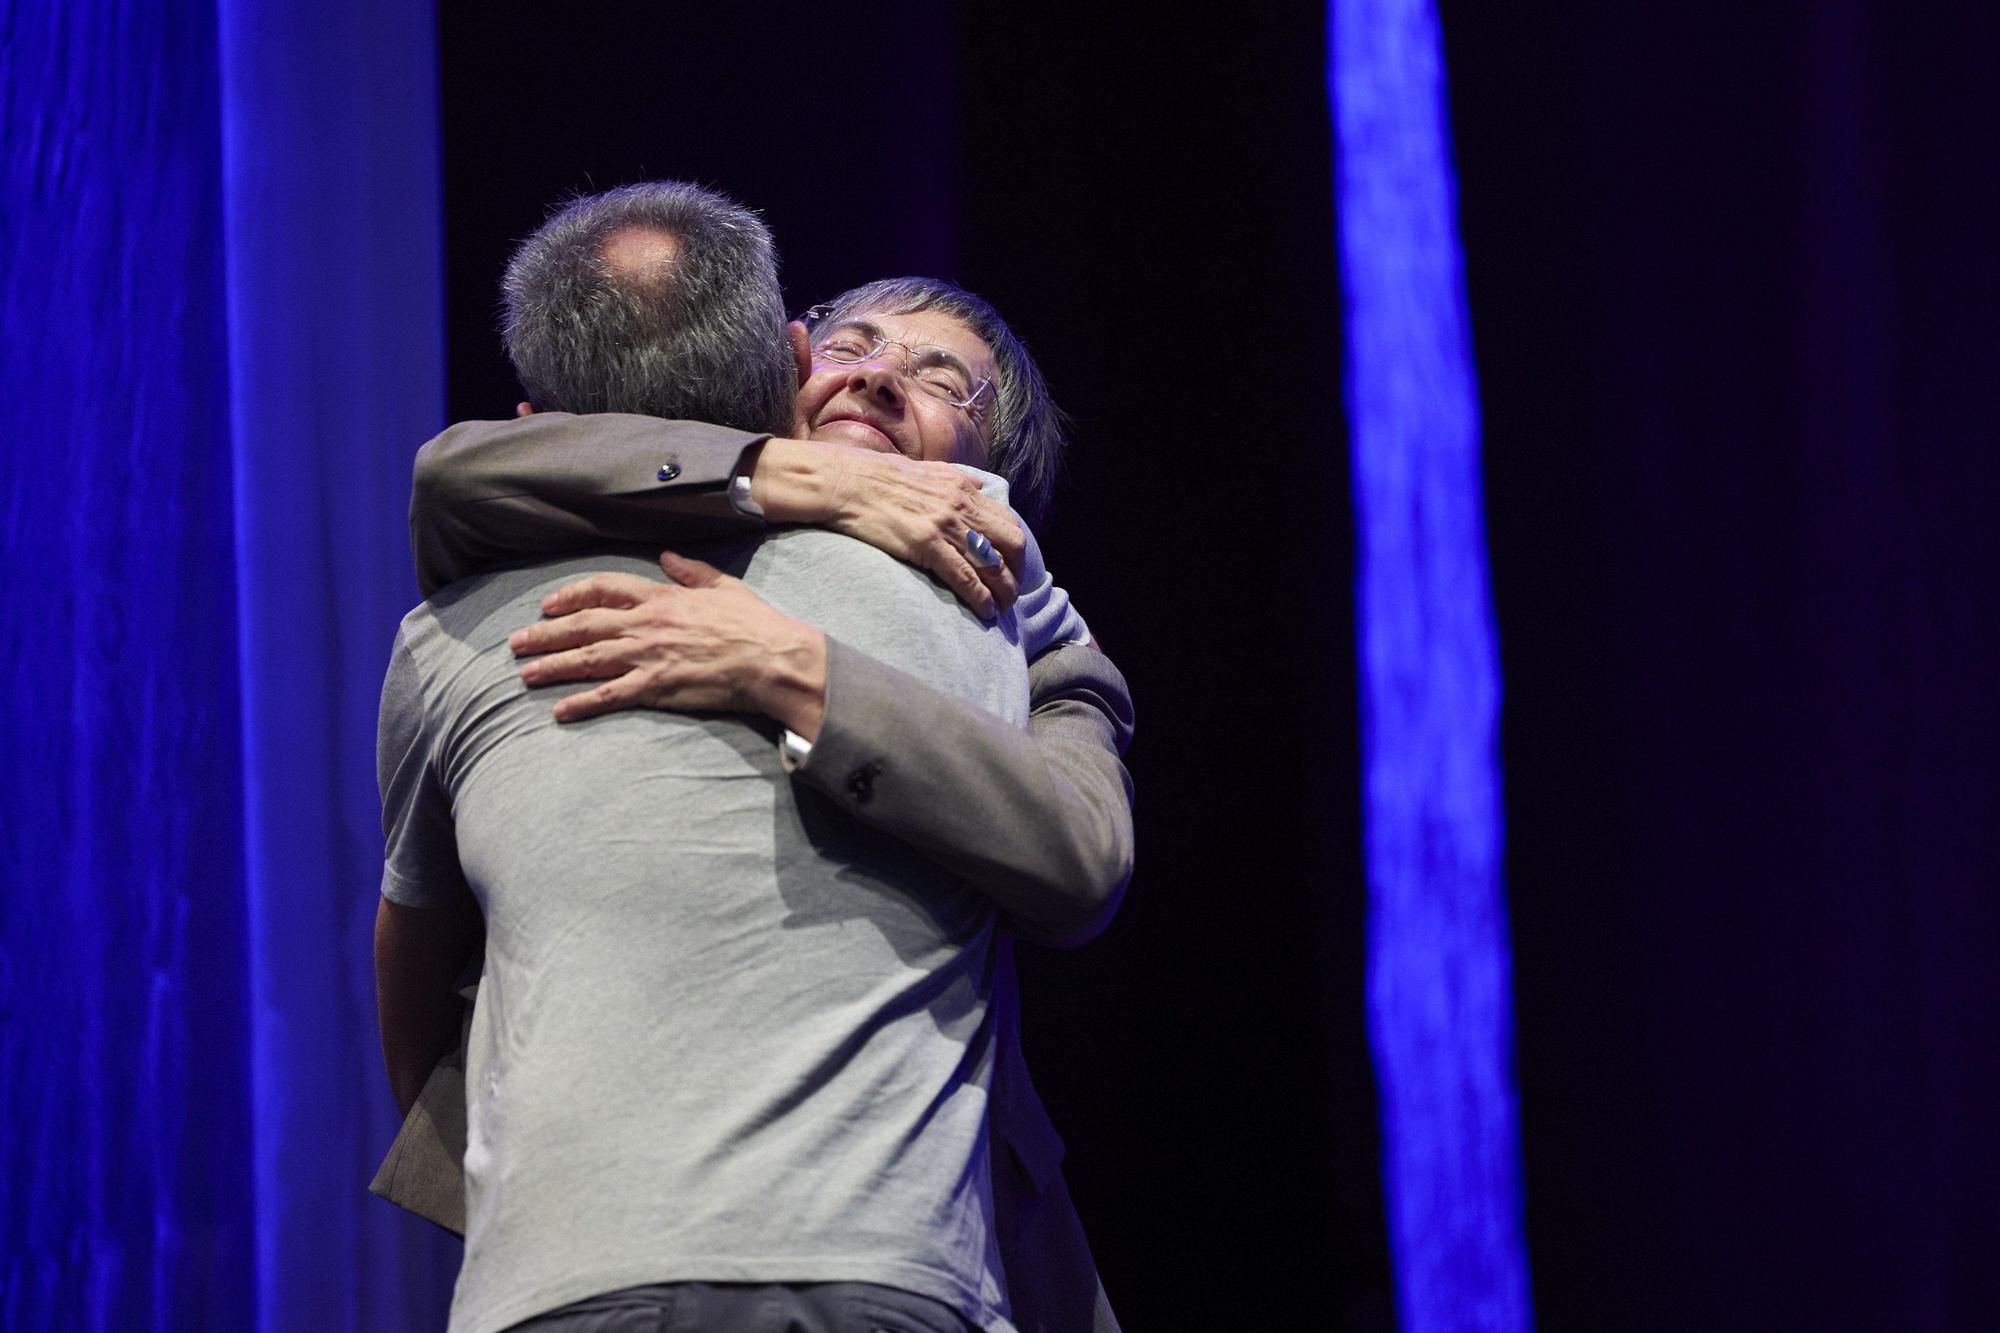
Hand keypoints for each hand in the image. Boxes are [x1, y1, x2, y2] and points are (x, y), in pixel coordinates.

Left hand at [510, 551, 827, 734]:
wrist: (772, 659)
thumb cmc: (753, 624)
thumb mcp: (723, 586)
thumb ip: (690, 570)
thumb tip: (666, 556)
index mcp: (660, 596)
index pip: (603, 589)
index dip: (570, 596)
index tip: (548, 605)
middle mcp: (645, 623)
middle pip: (583, 625)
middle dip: (545, 634)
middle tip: (516, 644)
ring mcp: (648, 656)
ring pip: (588, 658)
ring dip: (552, 666)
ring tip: (525, 673)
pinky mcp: (656, 687)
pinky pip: (610, 695)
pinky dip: (582, 703)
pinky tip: (560, 710)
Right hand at [746, 439, 1025, 617]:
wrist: (842, 482)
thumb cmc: (875, 476)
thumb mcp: (923, 468)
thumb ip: (954, 478)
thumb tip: (979, 485)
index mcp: (961, 487)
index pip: (1007, 521)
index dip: (1016, 549)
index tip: (1012, 567)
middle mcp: (960, 505)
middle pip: (1011, 544)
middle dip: (1017, 572)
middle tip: (1010, 592)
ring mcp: (945, 525)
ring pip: (992, 564)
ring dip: (1003, 591)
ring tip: (1001, 608)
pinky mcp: (926, 544)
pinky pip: (965, 577)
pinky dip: (980, 597)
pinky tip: (984, 610)